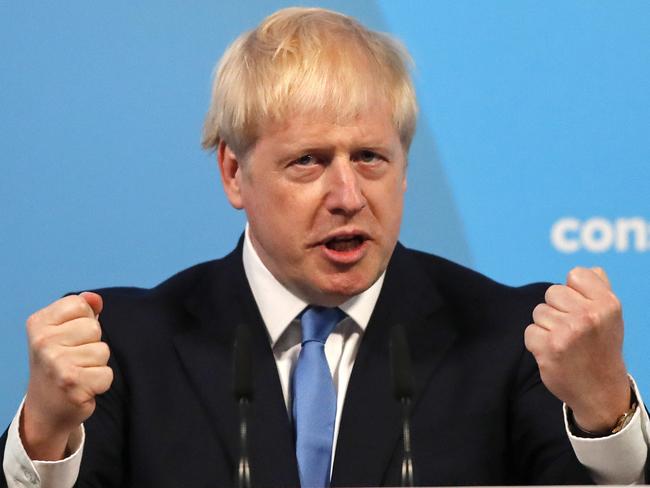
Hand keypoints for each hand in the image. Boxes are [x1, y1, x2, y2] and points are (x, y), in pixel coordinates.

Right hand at [21, 292, 112, 459]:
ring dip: (97, 364)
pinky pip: (107, 374)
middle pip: (94, 328)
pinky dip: (101, 382)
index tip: (70, 337)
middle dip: (92, 343)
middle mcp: (42, 342)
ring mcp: (55, 363)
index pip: (80, 304)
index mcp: (38, 323)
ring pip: (103, 351)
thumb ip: (82, 310)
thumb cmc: (60, 362)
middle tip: (75, 358)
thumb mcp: (64, 330)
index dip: (84, 320)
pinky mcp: (71, 384)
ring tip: (79, 372)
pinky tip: (84, 387)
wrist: (47, 407)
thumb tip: (95, 298)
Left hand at [524, 267, 629, 432]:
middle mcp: (588, 316)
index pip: (575, 274)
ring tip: (565, 342)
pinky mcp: (548, 348)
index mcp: (607, 304)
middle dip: (558, 309)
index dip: (573, 291)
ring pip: (539, 311)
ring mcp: (567, 332)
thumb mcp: (611, 317)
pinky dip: (537, 342)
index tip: (581, 309)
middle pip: (552, 292)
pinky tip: (554, 353)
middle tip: (573, 330)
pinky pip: (530, 331)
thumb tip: (591, 269)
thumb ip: (600, 289)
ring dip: (547, 326)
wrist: (600, 392)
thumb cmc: (602, 348)